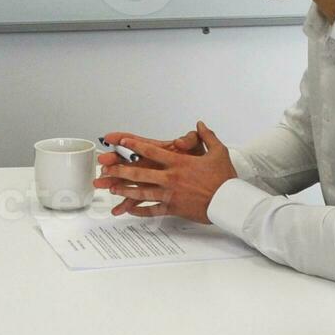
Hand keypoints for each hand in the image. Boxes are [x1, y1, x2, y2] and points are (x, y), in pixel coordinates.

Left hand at [92, 122, 235, 222]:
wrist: (229, 202)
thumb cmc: (224, 178)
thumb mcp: (218, 152)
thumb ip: (207, 136)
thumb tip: (200, 124)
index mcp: (179, 163)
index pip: (151, 151)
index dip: (134, 145)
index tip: (120, 141)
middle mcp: (171, 178)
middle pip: (140, 173)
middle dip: (120, 170)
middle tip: (105, 169)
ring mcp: (170, 195)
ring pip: (142, 192)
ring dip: (125, 190)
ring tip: (110, 188)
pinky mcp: (173, 208)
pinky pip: (153, 210)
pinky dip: (140, 210)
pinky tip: (129, 209)